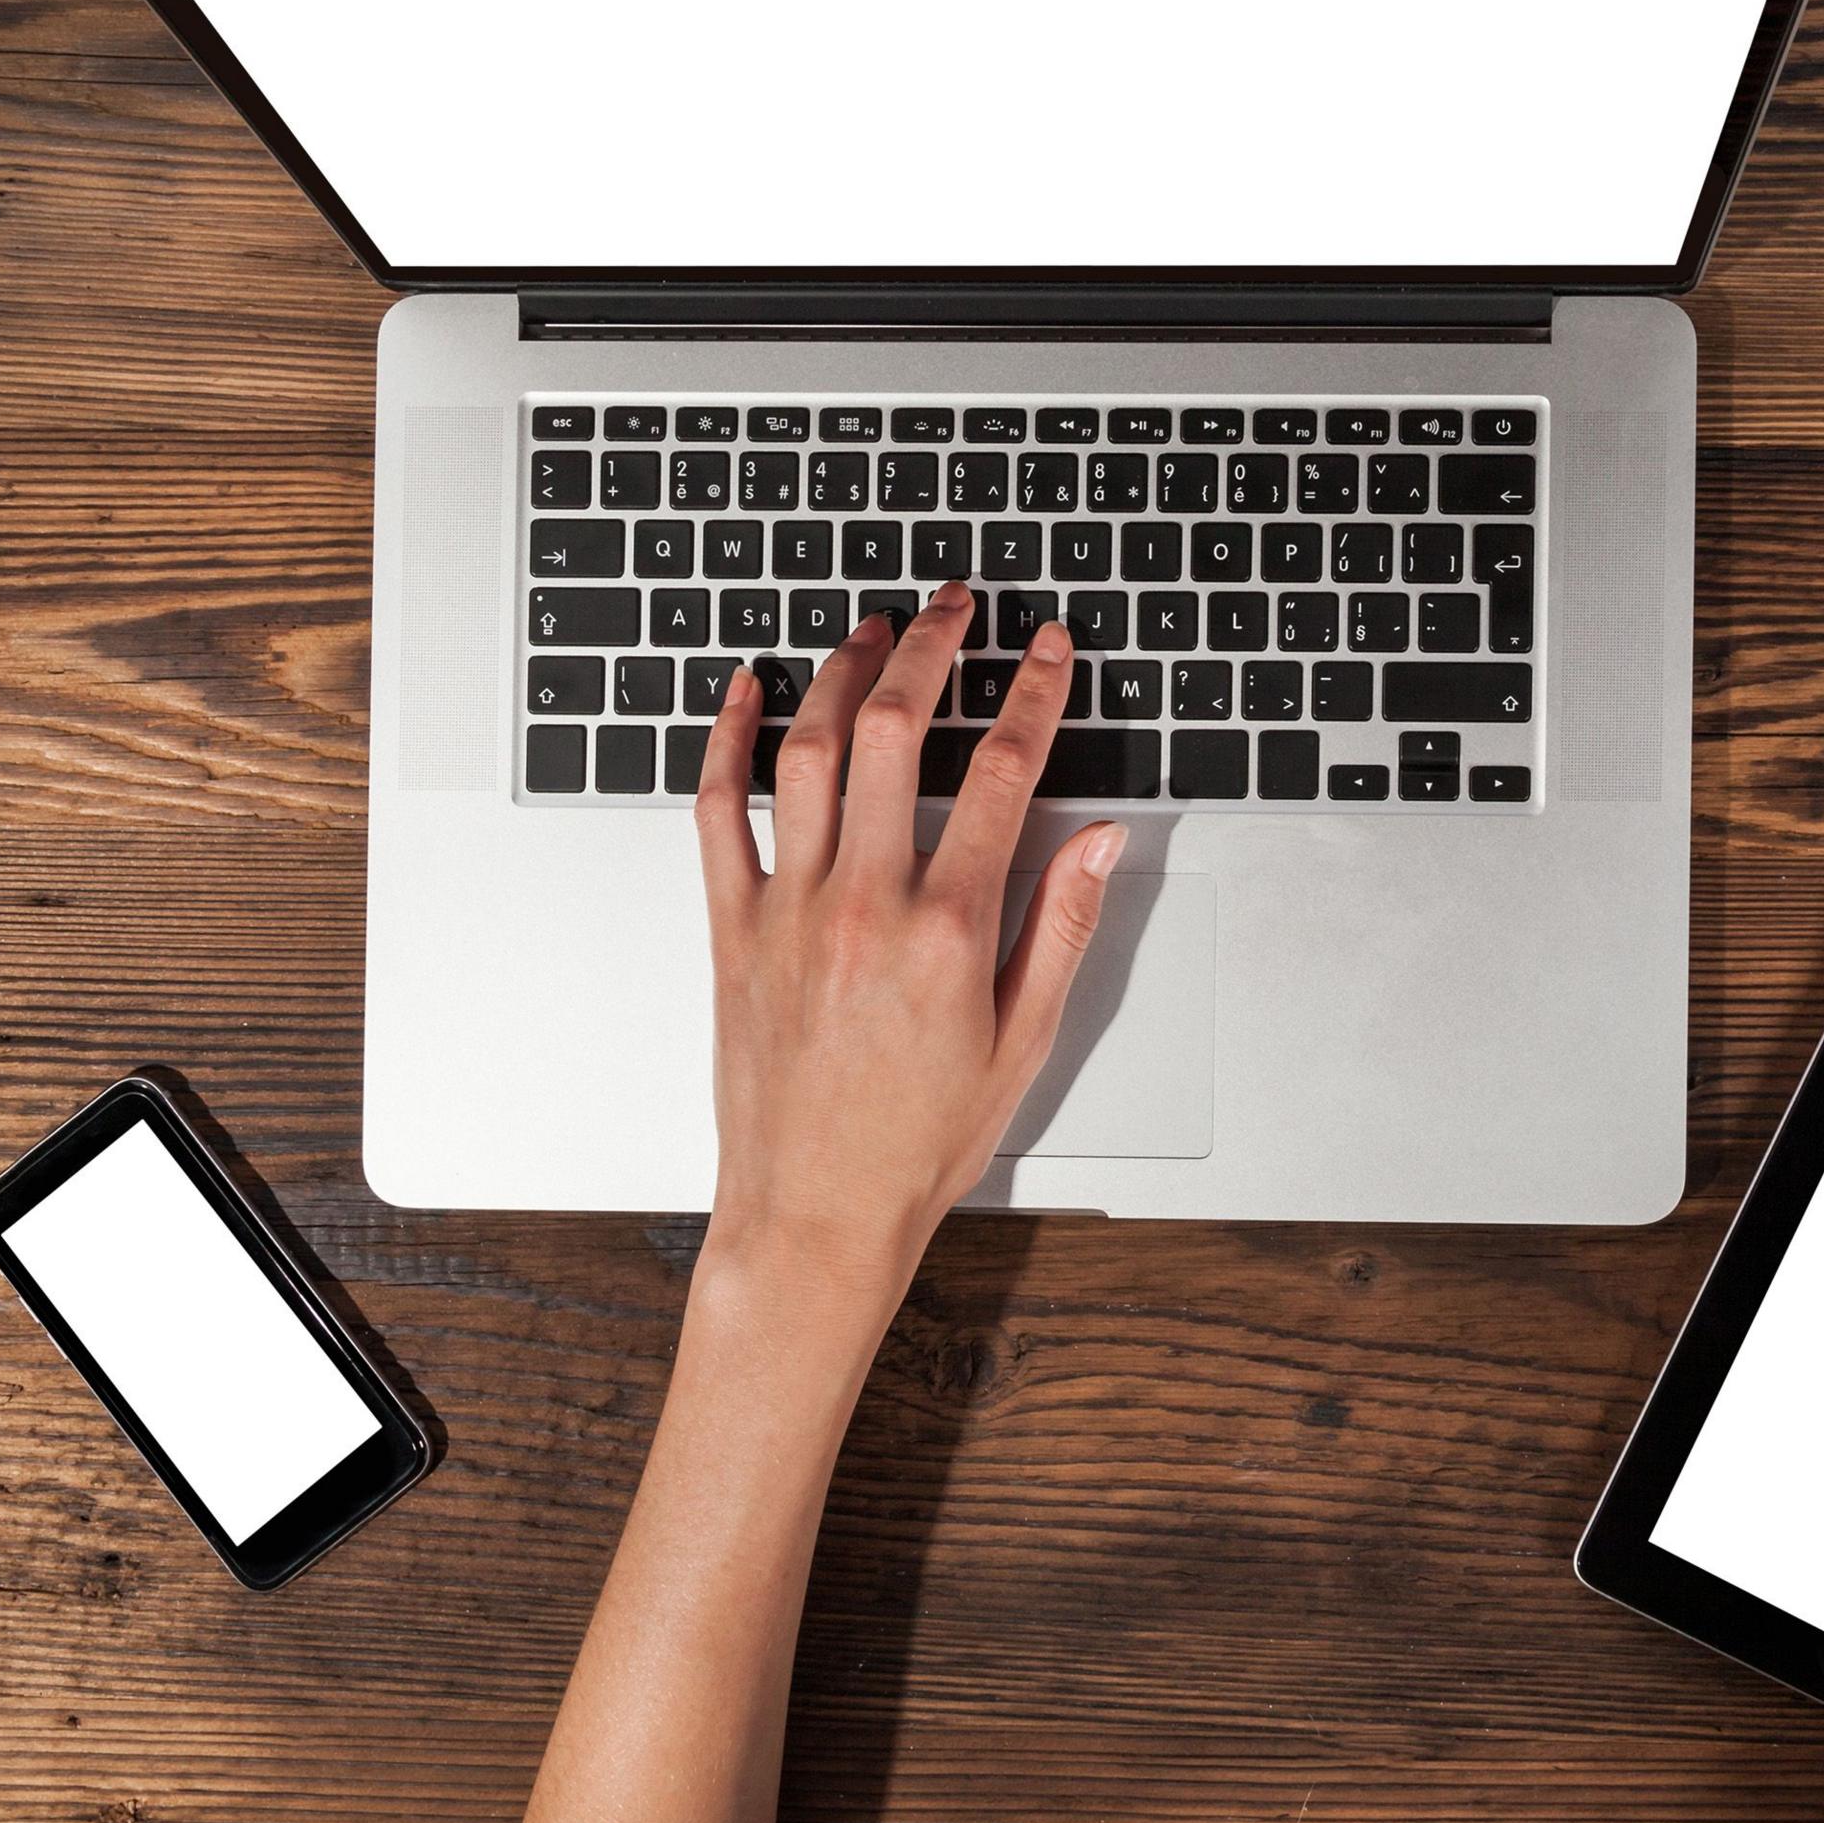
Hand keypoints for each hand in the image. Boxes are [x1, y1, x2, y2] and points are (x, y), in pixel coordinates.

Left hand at [693, 584, 1125, 1310]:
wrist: (816, 1215)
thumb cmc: (918, 1144)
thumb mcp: (1023, 1042)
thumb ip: (1063, 927)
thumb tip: (1104, 841)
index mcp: (948, 930)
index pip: (1004, 773)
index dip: (1033, 694)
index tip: (1047, 651)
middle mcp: (864, 904)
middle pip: (897, 730)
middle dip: (932, 647)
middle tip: (955, 607)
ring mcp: (789, 909)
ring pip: (810, 750)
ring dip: (843, 672)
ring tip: (873, 631)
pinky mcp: (731, 928)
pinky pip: (720, 810)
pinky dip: (730, 739)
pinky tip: (749, 690)